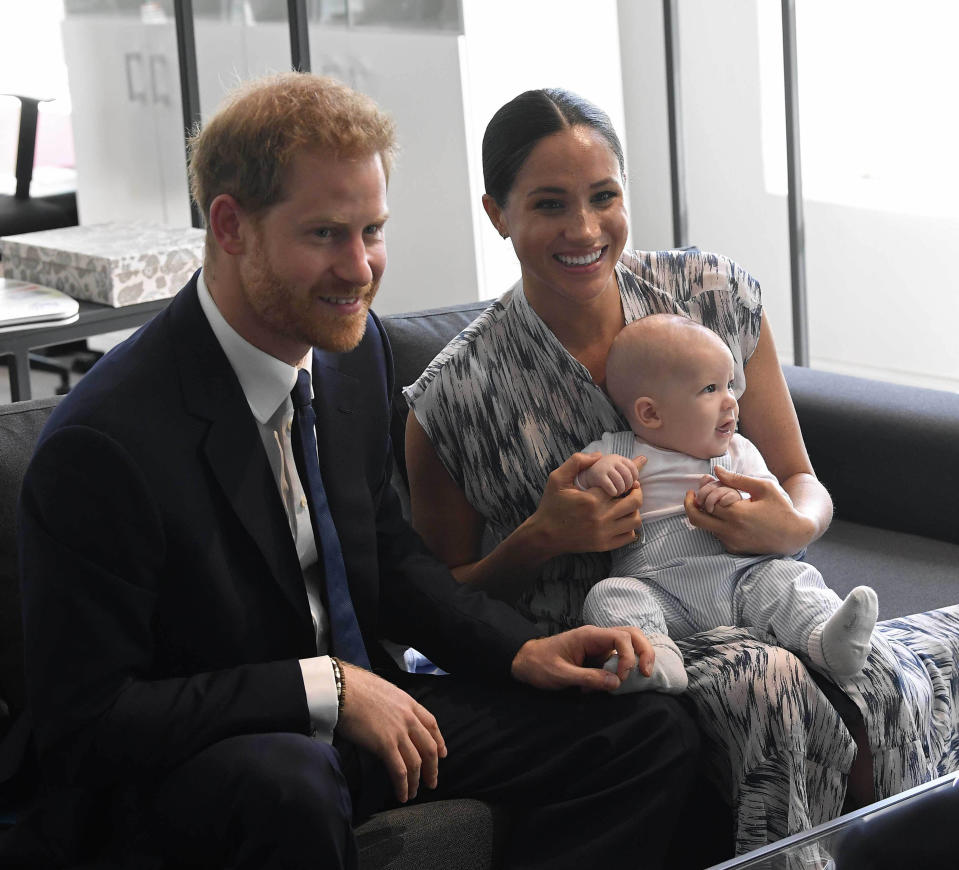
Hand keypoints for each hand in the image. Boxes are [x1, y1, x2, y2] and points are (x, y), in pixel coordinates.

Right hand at [336, 663, 446, 802]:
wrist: (342, 688)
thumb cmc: (356, 687)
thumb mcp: (384, 691)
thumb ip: (393, 705)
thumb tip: (389, 716)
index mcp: (409, 702)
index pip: (432, 724)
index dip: (439, 741)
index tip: (442, 753)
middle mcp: (408, 718)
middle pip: (429, 747)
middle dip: (433, 768)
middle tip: (432, 781)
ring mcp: (398, 732)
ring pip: (416, 763)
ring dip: (417, 781)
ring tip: (414, 793)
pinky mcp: (385, 745)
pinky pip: (400, 771)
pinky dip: (403, 786)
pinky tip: (402, 795)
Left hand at [511, 625, 654, 691]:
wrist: (525, 662)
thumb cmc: (540, 665)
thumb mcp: (561, 675)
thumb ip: (588, 678)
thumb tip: (616, 683)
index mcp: (588, 636)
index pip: (621, 637)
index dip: (628, 656)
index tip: (622, 677)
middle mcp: (597, 637)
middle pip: (631, 634)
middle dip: (644, 651)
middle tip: (647, 673)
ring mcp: (598, 646)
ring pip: (628, 644)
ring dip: (637, 658)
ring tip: (641, 675)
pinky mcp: (597, 656)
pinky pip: (618, 658)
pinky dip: (623, 669)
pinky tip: (615, 683)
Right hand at [528, 453, 646, 558]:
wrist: (544, 535)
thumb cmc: (551, 505)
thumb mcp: (557, 478)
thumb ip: (576, 462)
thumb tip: (599, 455)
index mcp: (591, 500)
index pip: (622, 484)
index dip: (629, 478)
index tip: (630, 475)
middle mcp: (600, 518)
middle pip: (634, 502)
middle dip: (636, 491)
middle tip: (631, 488)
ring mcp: (604, 534)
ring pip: (635, 520)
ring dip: (634, 509)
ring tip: (626, 504)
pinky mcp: (604, 545)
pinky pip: (629, 536)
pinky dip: (630, 527)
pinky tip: (621, 520)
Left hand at [684, 466, 814, 554]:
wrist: (795, 535)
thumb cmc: (781, 508)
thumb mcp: (763, 488)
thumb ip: (737, 479)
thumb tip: (716, 470)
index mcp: (737, 514)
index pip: (706, 501)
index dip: (702, 491)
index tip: (703, 483)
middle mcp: (731, 531)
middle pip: (696, 519)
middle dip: (690, 505)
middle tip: (692, 495)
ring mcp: (732, 542)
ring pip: (705, 528)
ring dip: (704, 514)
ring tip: (713, 501)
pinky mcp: (734, 549)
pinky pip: (716, 535)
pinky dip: (715, 524)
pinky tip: (725, 514)